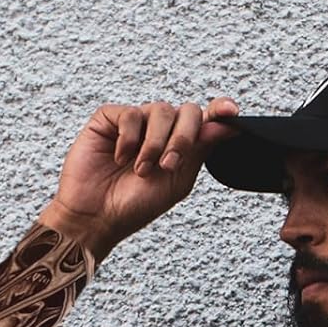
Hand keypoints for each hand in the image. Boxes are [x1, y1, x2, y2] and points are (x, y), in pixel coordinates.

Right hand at [43, 95, 243, 258]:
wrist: (97, 216)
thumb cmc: (136, 204)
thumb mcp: (177, 180)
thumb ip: (200, 151)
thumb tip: (228, 125)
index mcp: (180, 145)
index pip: (204, 120)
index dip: (219, 111)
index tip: (230, 111)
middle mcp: (160, 130)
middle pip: (186, 111)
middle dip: (182, 138)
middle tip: (169, 165)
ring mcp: (135, 122)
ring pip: (160, 110)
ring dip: (155, 144)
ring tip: (142, 170)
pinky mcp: (109, 118)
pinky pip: (129, 114)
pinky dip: (128, 139)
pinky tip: (119, 158)